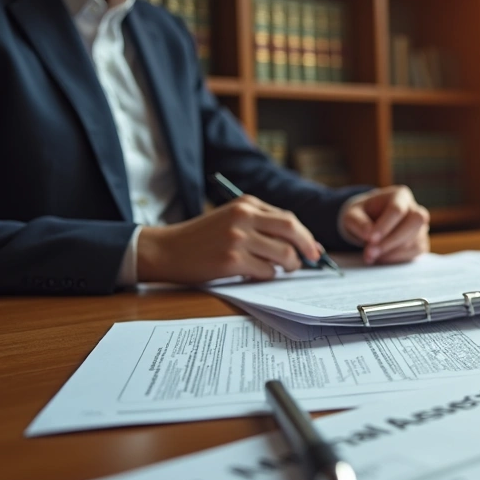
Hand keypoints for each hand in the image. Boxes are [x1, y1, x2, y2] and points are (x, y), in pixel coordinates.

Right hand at [137, 196, 321, 282]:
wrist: (166, 250)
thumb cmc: (202, 238)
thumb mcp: (231, 219)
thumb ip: (262, 224)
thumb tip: (302, 242)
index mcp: (246, 204)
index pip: (288, 218)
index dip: (305, 236)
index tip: (313, 249)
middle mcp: (244, 217)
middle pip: (292, 230)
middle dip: (307, 247)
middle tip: (311, 260)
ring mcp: (238, 238)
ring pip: (284, 254)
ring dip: (287, 266)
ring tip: (277, 269)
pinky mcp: (232, 260)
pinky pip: (267, 272)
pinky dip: (267, 276)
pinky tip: (254, 273)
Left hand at [340, 185, 429, 264]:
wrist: (368, 223)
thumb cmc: (362, 215)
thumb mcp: (352, 214)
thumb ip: (358, 222)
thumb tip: (369, 234)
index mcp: (399, 195)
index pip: (397, 209)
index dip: (385, 225)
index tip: (370, 239)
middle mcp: (414, 209)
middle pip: (415, 222)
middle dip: (392, 239)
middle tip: (370, 252)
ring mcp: (420, 227)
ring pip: (416, 239)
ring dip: (392, 252)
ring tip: (370, 256)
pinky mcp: (420, 242)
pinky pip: (416, 251)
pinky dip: (398, 258)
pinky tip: (381, 258)